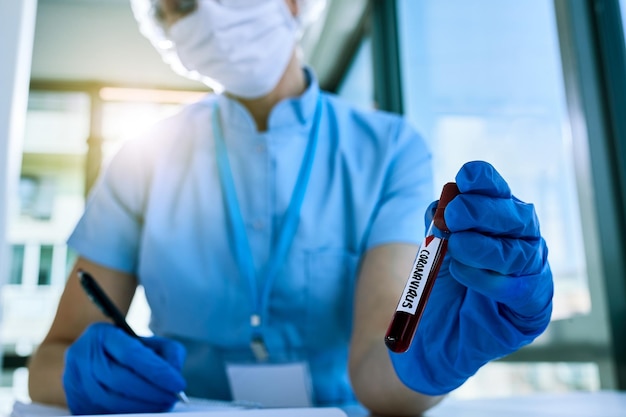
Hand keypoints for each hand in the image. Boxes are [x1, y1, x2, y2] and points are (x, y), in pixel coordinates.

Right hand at [63, 323, 186, 414]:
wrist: (93, 358)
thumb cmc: (128, 350)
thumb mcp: (149, 342)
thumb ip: (168, 353)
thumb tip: (175, 375)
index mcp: (100, 334)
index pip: (131, 354)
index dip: (156, 371)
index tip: (179, 384)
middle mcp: (82, 356)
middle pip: (120, 380)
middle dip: (151, 392)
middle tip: (172, 398)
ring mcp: (74, 381)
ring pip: (110, 401)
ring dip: (141, 407)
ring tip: (162, 405)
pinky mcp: (75, 402)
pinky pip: (104, 413)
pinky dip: (128, 414)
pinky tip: (144, 411)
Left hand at [390, 161, 552, 394]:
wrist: (432, 337)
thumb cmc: (438, 288)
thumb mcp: (432, 249)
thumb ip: (438, 224)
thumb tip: (443, 201)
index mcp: (501, 223)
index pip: (499, 194)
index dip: (486, 182)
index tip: (466, 175)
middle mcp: (523, 244)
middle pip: (517, 217)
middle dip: (483, 211)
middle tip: (453, 215)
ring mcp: (532, 276)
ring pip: (520, 253)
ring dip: (483, 246)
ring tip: (455, 247)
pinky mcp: (531, 311)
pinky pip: (518, 290)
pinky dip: (488, 279)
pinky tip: (461, 272)